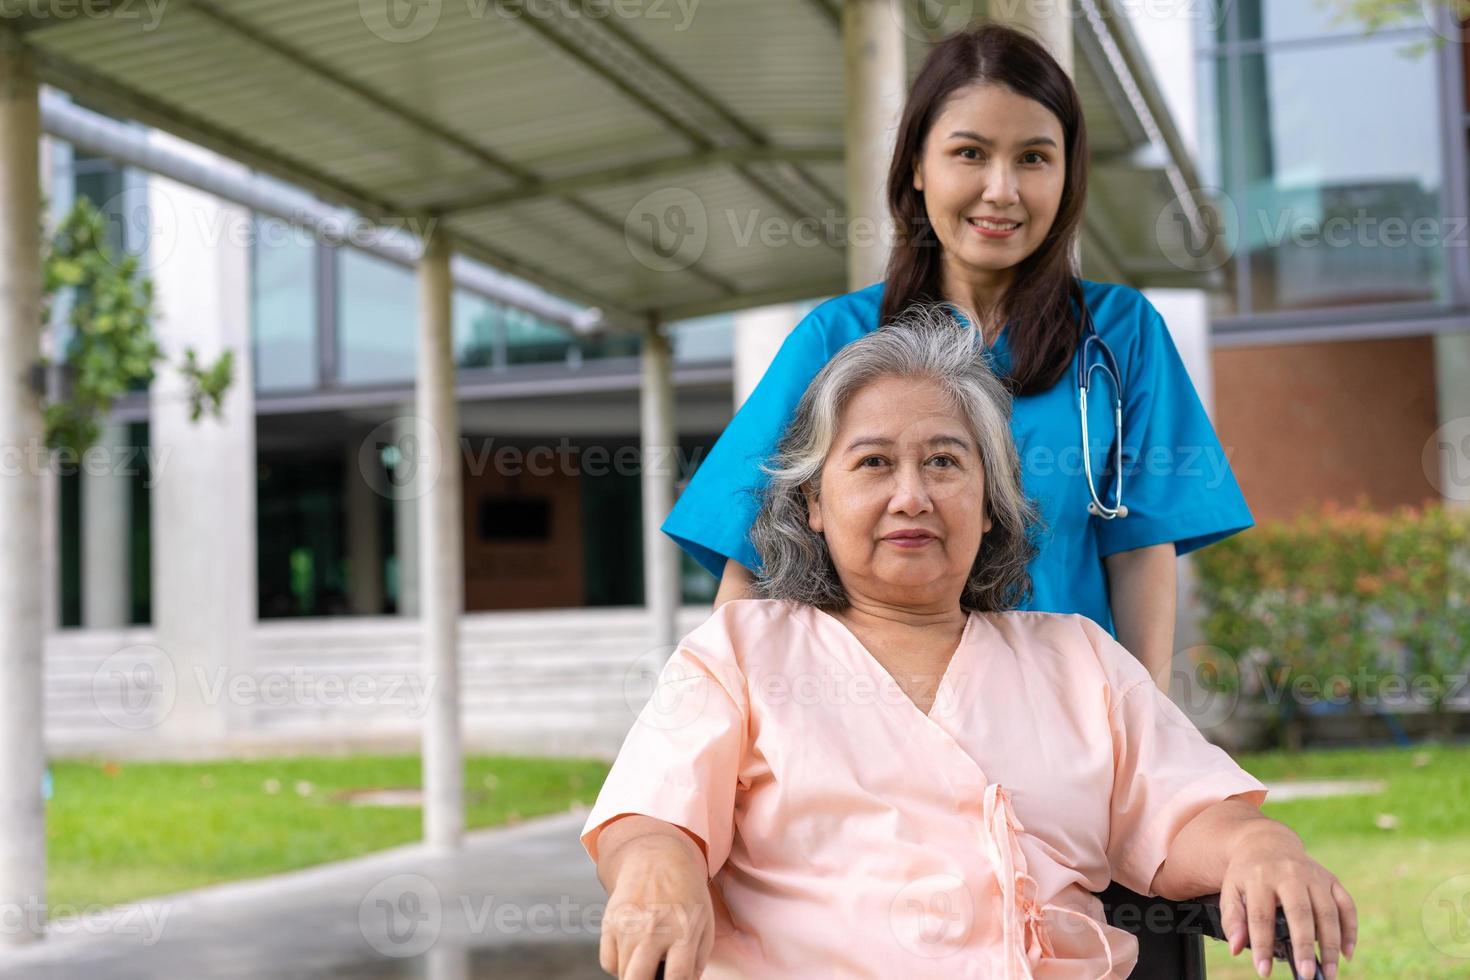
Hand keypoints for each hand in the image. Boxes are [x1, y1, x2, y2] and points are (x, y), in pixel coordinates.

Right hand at [600, 834, 714, 979]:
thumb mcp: (704, 924)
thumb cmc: (686, 895)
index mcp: (682, 931)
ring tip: (649, 962)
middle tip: (655, 977)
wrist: (657, 858)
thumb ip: (697, 960)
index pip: (677, 977)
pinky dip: (619, 964)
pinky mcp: (609, 922)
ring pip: (623, 974)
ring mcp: (627, 926)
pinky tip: (633, 952)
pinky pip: (608, 962)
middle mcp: (653, 930)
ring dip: (636, 975)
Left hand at [1219, 822, 1356, 979]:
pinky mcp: (1330, 878)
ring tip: (1329, 973)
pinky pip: (1346, 905)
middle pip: (1300, 913)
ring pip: (1327, 912)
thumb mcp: (1231, 890)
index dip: (1263, 945)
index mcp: (1260, 877)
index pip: (1261, 916)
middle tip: (1307, 975)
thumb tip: (1236, 949)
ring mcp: (1313, 875)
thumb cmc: (1247, 874)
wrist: (1266, 842)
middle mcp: (1289, 874)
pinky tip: (1347, 953)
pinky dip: (1350, 930)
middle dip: (1304, 946)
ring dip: (1331, 945)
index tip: (1264, 971)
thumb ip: (1232, 919)